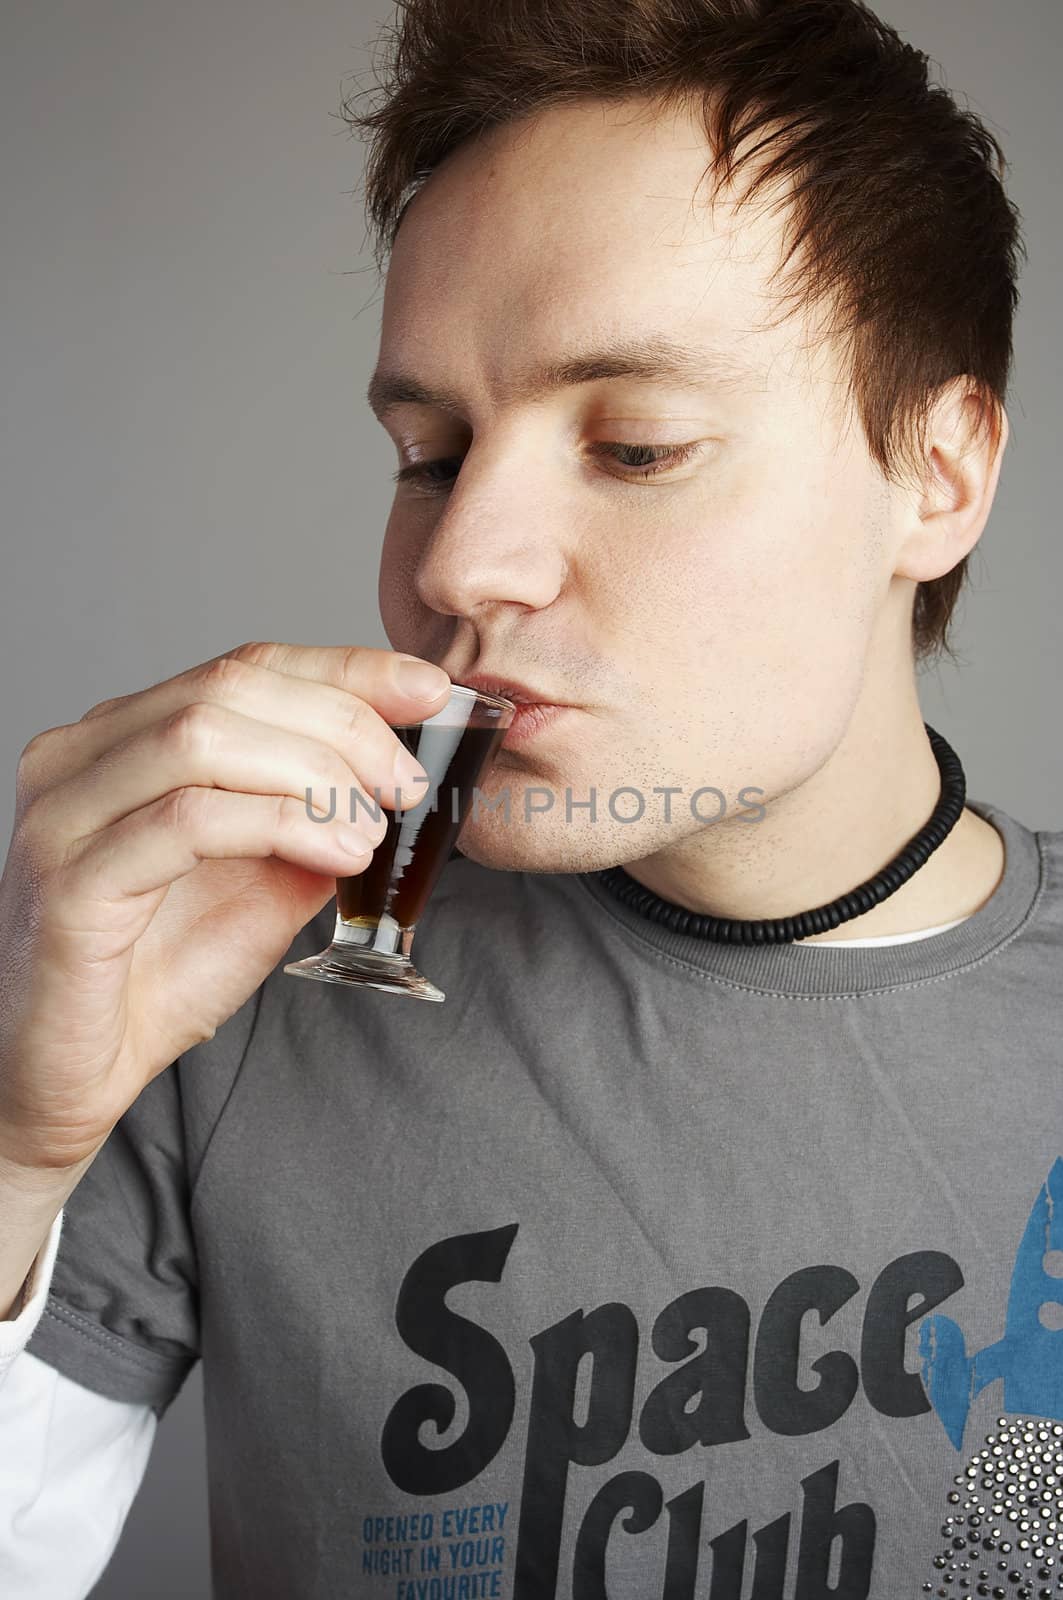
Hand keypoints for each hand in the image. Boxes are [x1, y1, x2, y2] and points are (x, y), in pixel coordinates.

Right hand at [0, 642, 449, 1170]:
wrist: (73, 1074)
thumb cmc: (158, 974)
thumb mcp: (265, 880)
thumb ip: (312, 818)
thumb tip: (389, 772)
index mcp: (124, 739)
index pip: (244, 668)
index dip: (346, 670)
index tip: (427, 689)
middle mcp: (81, 757)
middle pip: (229, 687)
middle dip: (341, 723)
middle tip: (405, 778)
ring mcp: (67, 812)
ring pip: (204, 736)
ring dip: (314, 772)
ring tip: (371, 824)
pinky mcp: (72, 879)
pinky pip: (188, 819)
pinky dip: (281, 823)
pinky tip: (336, 851)